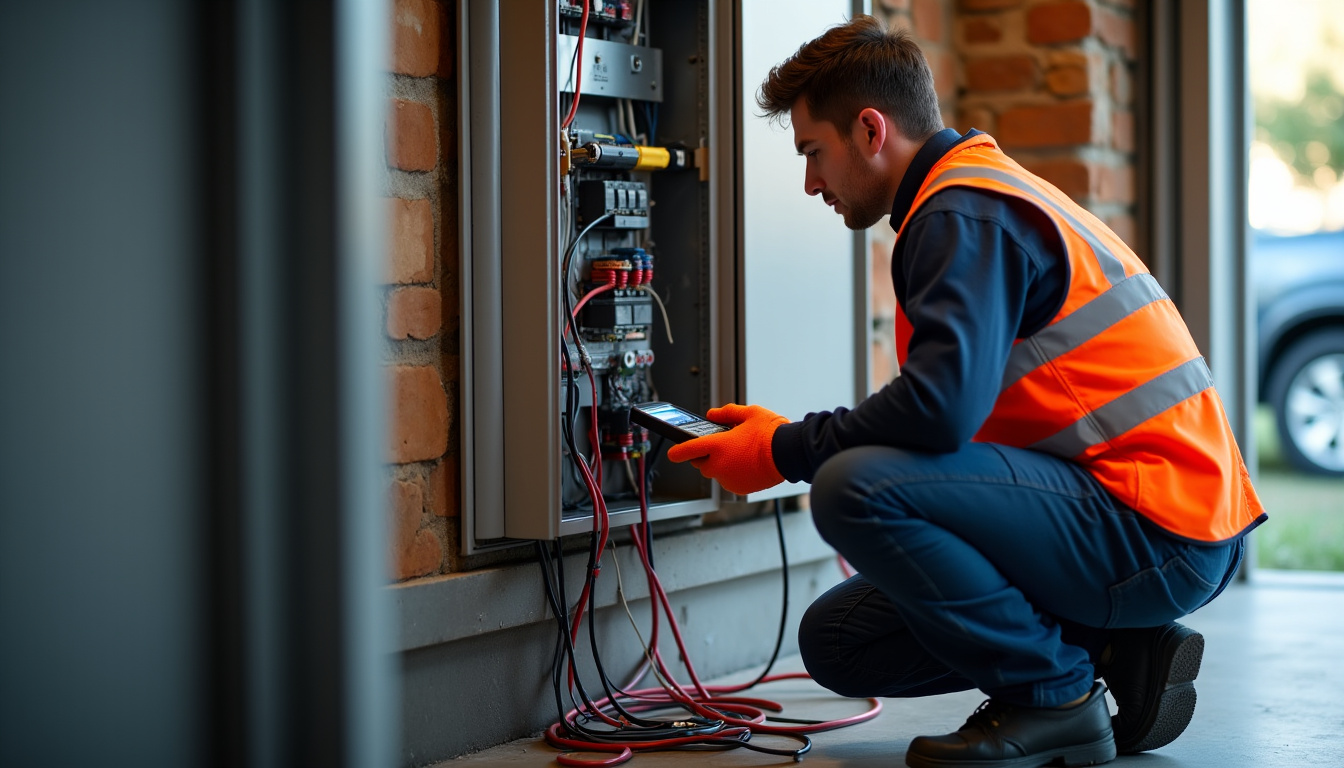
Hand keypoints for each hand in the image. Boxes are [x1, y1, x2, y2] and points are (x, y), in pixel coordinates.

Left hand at [666, 403, 787, 494]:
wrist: (789, 453)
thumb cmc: (771, 432)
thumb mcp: (749, 413)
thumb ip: (726, 413)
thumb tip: (712, 414)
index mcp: (718, 445)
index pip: (687, 450)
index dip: (677, 452)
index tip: (673, 453)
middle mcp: (719, 465)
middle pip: (700, 464)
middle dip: (706, 457)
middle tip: (722, 446)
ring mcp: (728, 479)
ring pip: (716, 473)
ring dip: (721, 466)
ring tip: (740, 454)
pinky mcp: (739, 488)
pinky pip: (728, 481)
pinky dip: (732, 474)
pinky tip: (746, 464)